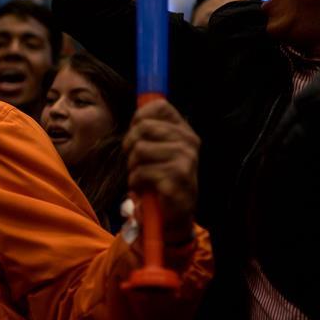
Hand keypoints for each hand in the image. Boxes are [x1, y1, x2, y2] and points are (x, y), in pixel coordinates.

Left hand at [123, 99, 198, 240]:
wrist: (175, 213)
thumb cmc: (160, 176)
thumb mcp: (158, 148)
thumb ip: (150, 128)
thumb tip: (139, 107)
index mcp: (184, 130)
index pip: (158, 105)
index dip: (139, 118)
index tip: (138, 134)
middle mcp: (189, 141)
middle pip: (142, 127)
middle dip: (130, 146)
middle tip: (136, 161)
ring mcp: (185, 159)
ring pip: (139, 150)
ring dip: (133, 167)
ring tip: (142, 176)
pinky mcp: (177, 178)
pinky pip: (141, 172)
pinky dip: (135, 181)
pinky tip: (144, 188)